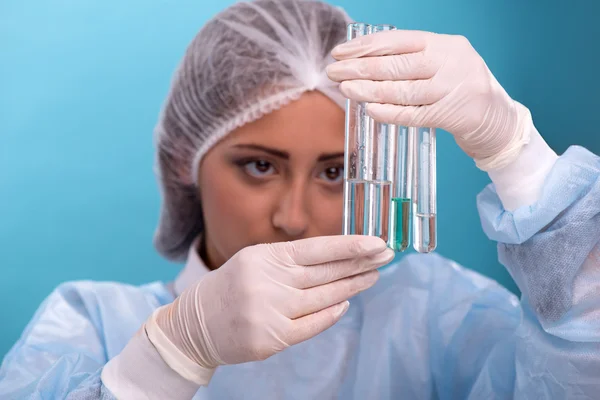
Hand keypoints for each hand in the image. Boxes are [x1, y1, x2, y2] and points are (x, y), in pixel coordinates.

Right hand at [149, 235, 392, 380]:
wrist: (196, 324)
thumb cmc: (231, 287)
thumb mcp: (255, 260)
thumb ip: (290, 260)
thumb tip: (334, 259)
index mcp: (266, 257)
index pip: (317, 249)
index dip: (350, 245)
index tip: (376, 242)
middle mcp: (270, 282)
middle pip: (326, 272)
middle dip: (360, 263)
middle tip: (386, 256)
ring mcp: (272, 311)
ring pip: (324, 297)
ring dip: (352, 286)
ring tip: (373, 276)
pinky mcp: (273, 338)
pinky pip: (312, 325)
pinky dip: (331, 314)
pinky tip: (347, 304)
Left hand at [326, 30, 530, 169]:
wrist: (496, 116)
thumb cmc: (460, 85)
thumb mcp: (443, 61)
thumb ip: (411, 58)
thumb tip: (364, 61)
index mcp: (444, 43)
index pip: (397, 41)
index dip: (365, 47)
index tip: (340, 53)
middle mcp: (449, 63)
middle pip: (396, 65)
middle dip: (359, 69)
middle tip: (334, 73)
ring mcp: (450, 89)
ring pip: (401, 90)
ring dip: (368, 91)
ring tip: (346, 90)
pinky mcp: (450, 115)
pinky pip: (412, 114)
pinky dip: (388, 112)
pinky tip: (369, 109)